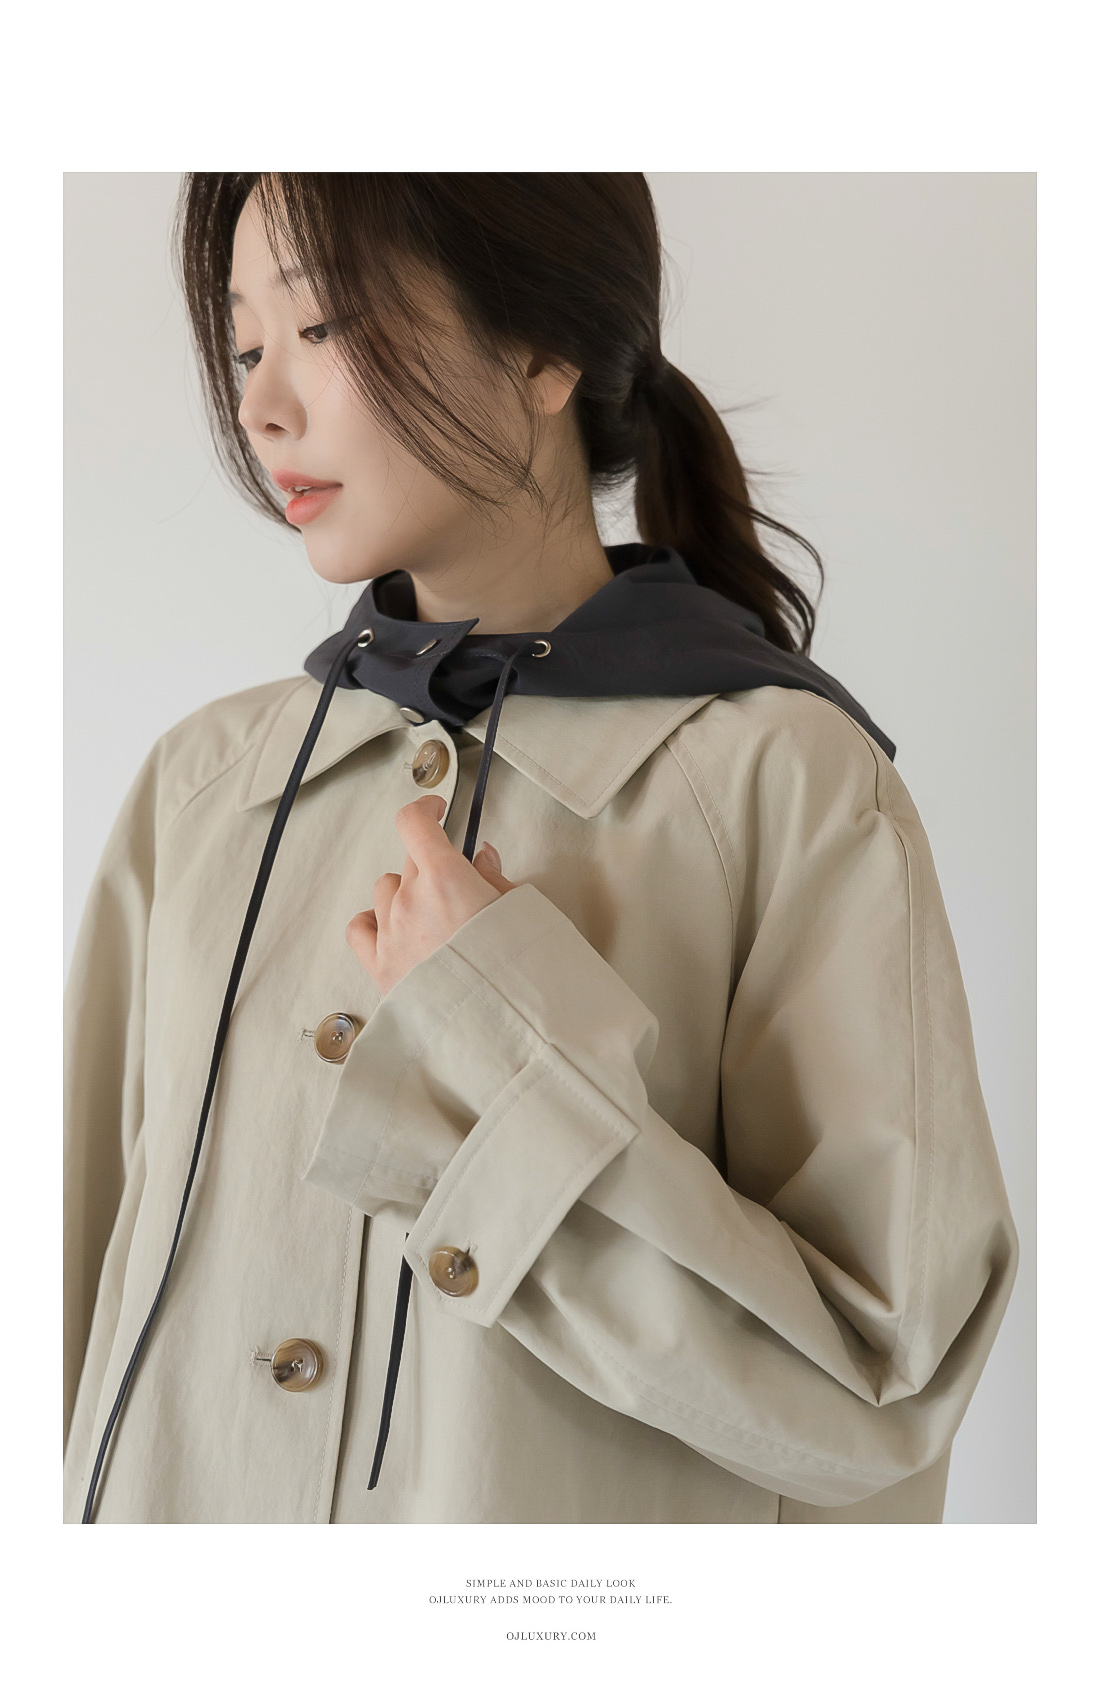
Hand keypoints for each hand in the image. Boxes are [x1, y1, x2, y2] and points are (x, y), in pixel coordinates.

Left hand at [346, 793, 519, 995]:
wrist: (501, 1027)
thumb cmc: (516, 971)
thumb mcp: (520, 911)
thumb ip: (494, 879)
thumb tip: (481, 859)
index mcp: (445, 879)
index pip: (414, 823)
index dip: (425, 809)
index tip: (436, 810)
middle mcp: (410, 901)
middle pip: (410, 862)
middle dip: (434, 867)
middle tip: (461, 889)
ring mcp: (391, 934)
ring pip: (385, 892)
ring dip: (406, 895)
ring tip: (435, 918)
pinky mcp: (381, 967)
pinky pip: (361, 929)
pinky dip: (374, 922)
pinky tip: (393, 929)